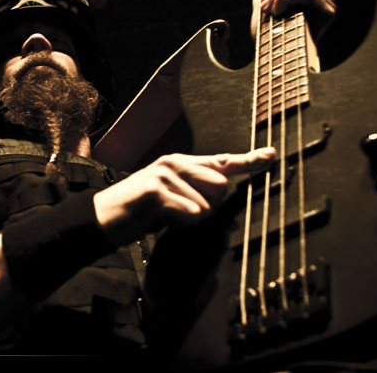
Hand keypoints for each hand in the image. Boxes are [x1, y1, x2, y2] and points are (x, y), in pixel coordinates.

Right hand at [93, 147, 275, 245]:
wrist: (105, 217)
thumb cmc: (141, 211)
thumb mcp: (174, 201)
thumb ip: (198, 194)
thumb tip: (223, 190)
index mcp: (182, 164)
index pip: (222, 161)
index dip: (249, 160)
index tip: (271, 155)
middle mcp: (175, 163)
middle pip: (220, 187)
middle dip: (207, 208)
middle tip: (178, 214)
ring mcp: (164, 173)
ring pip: (206, 204)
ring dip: (189, 219)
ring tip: (164, 217)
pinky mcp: (155, 188)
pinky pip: (189, 210)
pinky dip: (183, 220)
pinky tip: (165, 220)